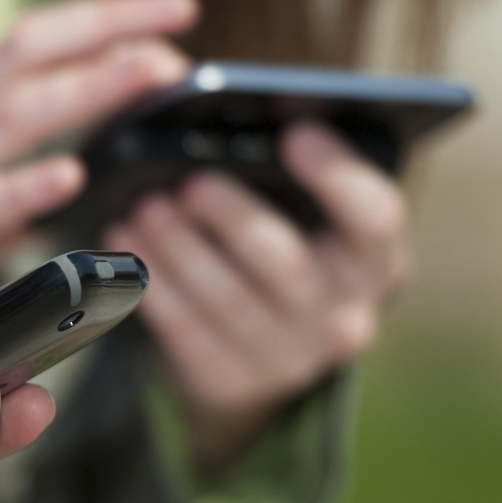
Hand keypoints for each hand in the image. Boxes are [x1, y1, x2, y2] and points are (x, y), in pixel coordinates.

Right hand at [0, 0, 195, 357]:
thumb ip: (5, 178)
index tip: (169, 10)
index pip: (32, 41)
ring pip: (17, 112)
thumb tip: (69, 181)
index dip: (101, 18)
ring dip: (91, 85)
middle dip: (108, 25)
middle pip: (30, 50)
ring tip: (153, 69)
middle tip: (180, 14)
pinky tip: (68, 178)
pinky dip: (25, 188)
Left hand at [105, 122, 410, 476]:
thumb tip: (232, 119)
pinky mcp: (234, 383)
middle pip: (286, 263)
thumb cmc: (283, 244)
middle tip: (189, 181)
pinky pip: (186, 333)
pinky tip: (125, 248)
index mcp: (376, 259)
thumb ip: (285, 175)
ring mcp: (291, 358)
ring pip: (226, 300)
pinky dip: (152, 286)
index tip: (294, 132)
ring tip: (142, 207)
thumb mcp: (305, 216)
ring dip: (178, 248)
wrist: (263, 348)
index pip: (375, 217)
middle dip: (233, 217)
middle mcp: (346, 315)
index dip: (337, 174)